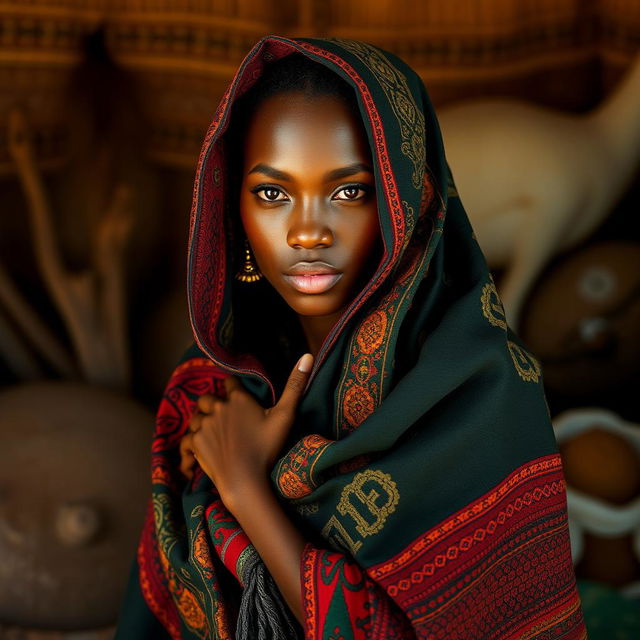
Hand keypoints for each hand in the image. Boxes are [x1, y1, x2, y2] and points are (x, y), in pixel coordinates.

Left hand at [179, 353, 313, 505]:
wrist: (245, 481)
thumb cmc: (267, 448)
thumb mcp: (285, 416)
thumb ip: (295, 385)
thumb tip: (308, 355)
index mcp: (238, 399)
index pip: (230, 382)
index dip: (235, 388)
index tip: (239, 397)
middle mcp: (218, 408)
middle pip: (208, 398)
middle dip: (214, 404)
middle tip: (225, 417)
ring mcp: (204, 425)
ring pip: (196, 416)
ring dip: (202, 421)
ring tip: (213, 432)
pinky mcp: (195, 443)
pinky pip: (188, 437)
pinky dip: (193, 441)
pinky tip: (200, 448)